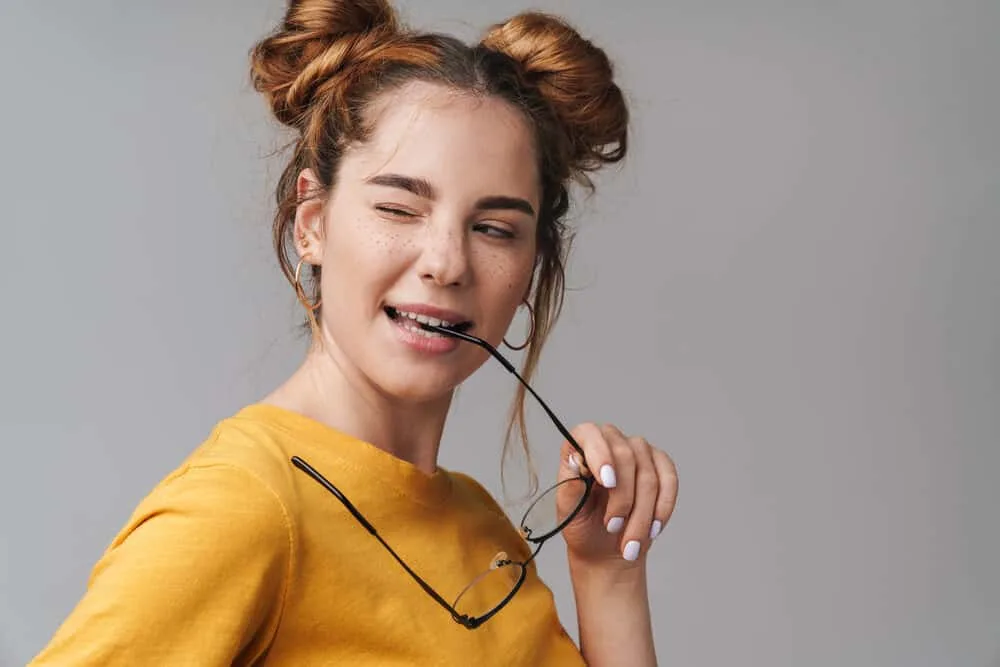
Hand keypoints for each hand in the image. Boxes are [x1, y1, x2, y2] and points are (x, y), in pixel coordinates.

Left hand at [555, 423, 677, 570]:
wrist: (604, 546)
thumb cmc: (582, 523)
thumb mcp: (568, 511)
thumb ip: (570, 487)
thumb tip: (575, 462)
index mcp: (581, 445)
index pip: (590, 434)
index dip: (600, 454)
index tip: (607, 482)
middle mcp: (611, 440)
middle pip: (625, 456)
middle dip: (622, 499)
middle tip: (612, 527)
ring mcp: (638, 450)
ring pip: (648, 476)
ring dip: (641, 514)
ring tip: (629, 541)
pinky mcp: (660, 465)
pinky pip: (669, 482)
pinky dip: (662, 509)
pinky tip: (652, 530)